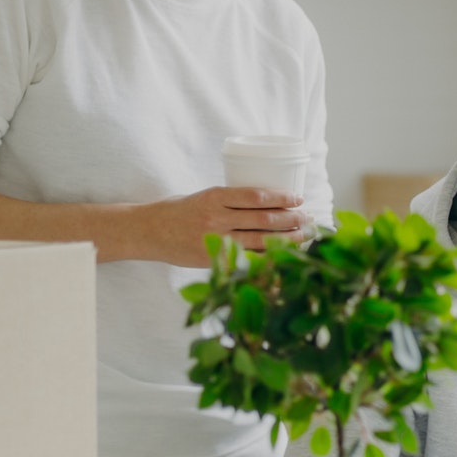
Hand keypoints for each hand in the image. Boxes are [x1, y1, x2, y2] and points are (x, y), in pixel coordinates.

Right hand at [129, 187, 306, 266]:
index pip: (256, 196)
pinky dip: (270, 257)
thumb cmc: (178, 211)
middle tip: (308, 217)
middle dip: (292, 219)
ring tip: (305, 234)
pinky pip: (248, 259)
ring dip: (288, 238)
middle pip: (264, 220)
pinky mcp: (214, 260)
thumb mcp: (204, 197)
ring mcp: (216, 241)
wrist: (147, 231)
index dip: (282, 197)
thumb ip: (231, 202)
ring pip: (261, 241)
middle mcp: (217, 219)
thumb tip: (269, 204)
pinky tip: (286, 255)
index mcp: (214, 197)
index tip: (298, 198)